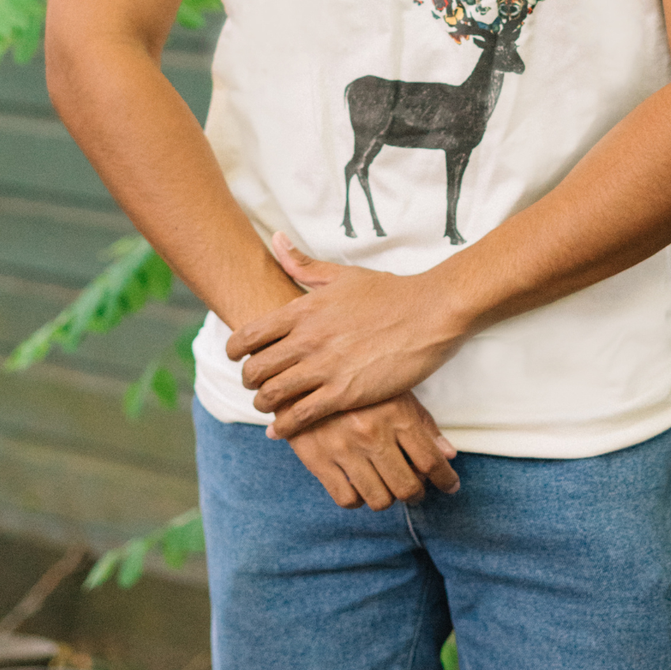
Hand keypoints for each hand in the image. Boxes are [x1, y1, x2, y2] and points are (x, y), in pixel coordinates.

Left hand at [230, 235, 474, 437]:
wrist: (434, 312)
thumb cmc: (393, 292)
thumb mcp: (345, 274)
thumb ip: (304, 263)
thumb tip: (275, 240)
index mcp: (303, 311)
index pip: (246, 337)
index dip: (236, 352)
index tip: (240, 358)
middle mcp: (307, 340)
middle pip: (254, 371)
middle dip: (250, 381)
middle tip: (258, 385)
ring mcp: (325, 368)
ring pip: (271, 396)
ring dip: (266, 405)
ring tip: (272, 407)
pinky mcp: (345, 393)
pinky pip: (300, 416)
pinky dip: (286, 426)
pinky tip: (283, 429)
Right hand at [285, 394, 460, 510]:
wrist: (301, 377)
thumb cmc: (358, 386)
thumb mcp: (396, 394)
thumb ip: (423, 425)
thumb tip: (448, 455)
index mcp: (397, 416)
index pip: (431, 461)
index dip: (446, 480)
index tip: (450, 486)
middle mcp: (372, 435)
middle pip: (407, 486)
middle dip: (417, 494)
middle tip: (416, 491)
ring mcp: (344, 450)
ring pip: (379, 499)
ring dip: (388, 499)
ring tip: (387, 488)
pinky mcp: (317, 461)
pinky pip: (346, 499)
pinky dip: (358, 500)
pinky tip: (360, 488)